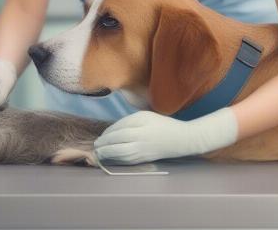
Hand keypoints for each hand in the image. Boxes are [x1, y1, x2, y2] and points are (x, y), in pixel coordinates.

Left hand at [93, 107, 238, 164]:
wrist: (182, 139)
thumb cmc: (163, 125)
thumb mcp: (146, 116)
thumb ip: (130, 121)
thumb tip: (114, 130)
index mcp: (141, 126)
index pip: (119, 130)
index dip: (107, 134)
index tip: (99, 136)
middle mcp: (141, 140)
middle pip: (118, 144)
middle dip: (105, 146)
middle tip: (95, 146)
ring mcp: (143, 151)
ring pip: (121, 155)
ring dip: (109, 154)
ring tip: (100, 153)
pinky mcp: (145, 159)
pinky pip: (128, 160)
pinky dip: (118, 159)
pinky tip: (112, 158)